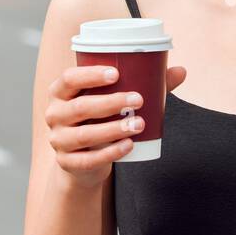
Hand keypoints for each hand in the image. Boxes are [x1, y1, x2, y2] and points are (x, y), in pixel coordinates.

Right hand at [44, 63, 186, 186]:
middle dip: (111, 102)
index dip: (90, 75)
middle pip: (80, 107)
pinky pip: (88, 159)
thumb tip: (181, 71)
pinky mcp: (67, 163)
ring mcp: (58, 140)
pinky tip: (129, 146)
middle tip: (138, 99)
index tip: (117, 73)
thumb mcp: (114, 101)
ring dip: (114, 128)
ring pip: (85, 135)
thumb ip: (145, 85)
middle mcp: (54, 115)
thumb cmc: (100, 119)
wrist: (84, 160)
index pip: (68, 79)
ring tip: (139, 123)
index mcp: (60, 93)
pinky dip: (110, 153)